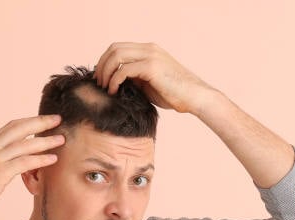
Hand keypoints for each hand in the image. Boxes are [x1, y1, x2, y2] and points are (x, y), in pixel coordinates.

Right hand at [0, 115, 64, 219]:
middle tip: (58, 119)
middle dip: (40, 122)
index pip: (11, 127)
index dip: (29, 121)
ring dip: (46, 141)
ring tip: (61, 139)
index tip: (44, 120)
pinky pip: (24, 162)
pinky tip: (53, 159)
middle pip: (20, 128)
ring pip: (25, 144)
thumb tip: (8, 166)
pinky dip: (41, 159)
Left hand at [92, 42, 215, 113]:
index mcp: (149, 50)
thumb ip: (135, 78)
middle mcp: (149, 49)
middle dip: (102, 65)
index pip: (118, 47)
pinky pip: (124, 70)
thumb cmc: (175, 94)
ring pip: (116, 55)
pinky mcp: (151, 67)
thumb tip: (116, 81)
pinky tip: (114, 91)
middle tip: (98, 82)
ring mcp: (150, 56)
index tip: (100, 77)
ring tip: (104, 87)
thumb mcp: (149, 84)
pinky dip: (114, 80)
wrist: (195, 97)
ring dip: (106, 72)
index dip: (105, 61)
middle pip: (114, 48)